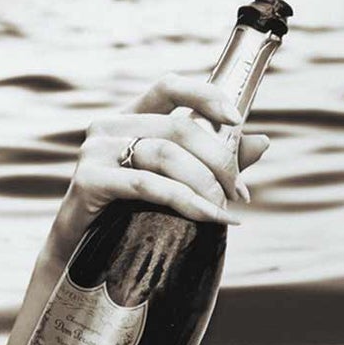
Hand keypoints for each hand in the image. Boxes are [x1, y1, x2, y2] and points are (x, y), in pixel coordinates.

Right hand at [45, 72, 270, 262]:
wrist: (80, 258)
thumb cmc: (129, 215)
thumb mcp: (175, 182)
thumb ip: (213, 161)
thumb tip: (263, 142)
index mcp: (130, 117)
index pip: (169, 86)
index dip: (206, 96)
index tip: (236, 119)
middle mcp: (109, 126)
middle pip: (178, 127)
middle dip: (219, 159)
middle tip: (239, 192)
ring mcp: (95, 151)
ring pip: (166, 155)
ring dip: (205, 184)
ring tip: (225, 210)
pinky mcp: (87, 181)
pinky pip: (148, 185)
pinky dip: (186, 201)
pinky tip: (210, 217)